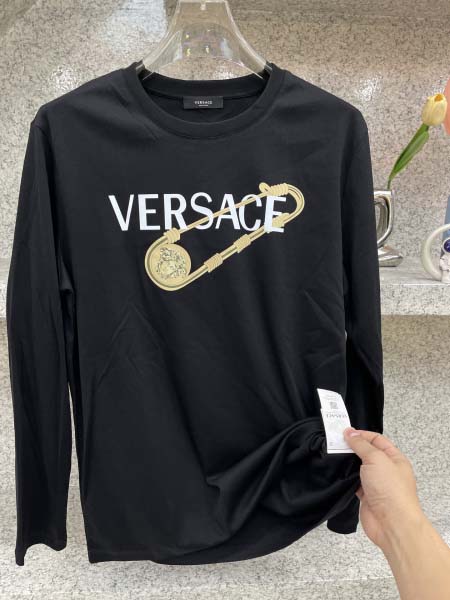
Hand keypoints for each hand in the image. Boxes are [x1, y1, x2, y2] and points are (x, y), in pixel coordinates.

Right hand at [343, 427, 424, 550]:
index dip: (362, 434)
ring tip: (332, 455)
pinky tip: (336, 473)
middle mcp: (386, 470)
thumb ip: (361, 445)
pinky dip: (345, 478)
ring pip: (359, 468)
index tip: (345, 433)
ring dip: (347, 463)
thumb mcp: (376, 459)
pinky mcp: (366, 496)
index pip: (377, 440)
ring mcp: (376, 484)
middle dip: (352, 448)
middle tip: (335, 442)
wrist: (392, 523)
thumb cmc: (391, 489)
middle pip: (367, 453)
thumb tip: (350, 432)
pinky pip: (354, 483)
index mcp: (394, 458)